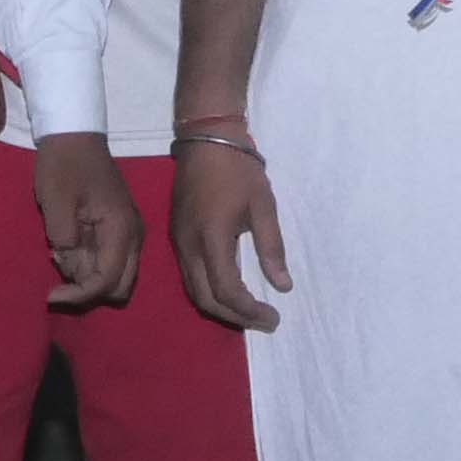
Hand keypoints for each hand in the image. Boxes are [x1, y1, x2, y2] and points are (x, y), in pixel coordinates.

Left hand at [32, 131, 141, 309]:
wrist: (74, 134)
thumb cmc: (64, 165)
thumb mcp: (56, 202)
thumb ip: (64, 239)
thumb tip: (70, 265)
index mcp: (120, 229)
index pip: (107, 281)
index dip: (79, 295)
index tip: (49, 295)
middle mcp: (133, 236)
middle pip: (119, 288)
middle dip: (87, 290)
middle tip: (56, 276)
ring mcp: (128, 233)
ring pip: (115, 277)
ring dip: (86, 276)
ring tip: (59, 252)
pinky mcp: (118, 229)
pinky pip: (108, 260)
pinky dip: (88, 264)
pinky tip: (66, 246)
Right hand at [172, 137, 292, 330]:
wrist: (206, 140)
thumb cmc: (238, 169)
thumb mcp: (263, 206)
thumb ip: (272, 248)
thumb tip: (283, 286)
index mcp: (211, 238)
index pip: (226, 290)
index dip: (249, 310)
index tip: (273, 316)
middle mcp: (188, 246)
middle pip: (206, 299)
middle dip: (235, 316)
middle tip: (264, 321)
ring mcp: (179, 242)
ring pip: (194, 291)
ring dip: (221, 308)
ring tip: (250, 312)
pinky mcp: (177, 237)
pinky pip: (189, 277)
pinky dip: (210, 292)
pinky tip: (231, 292)